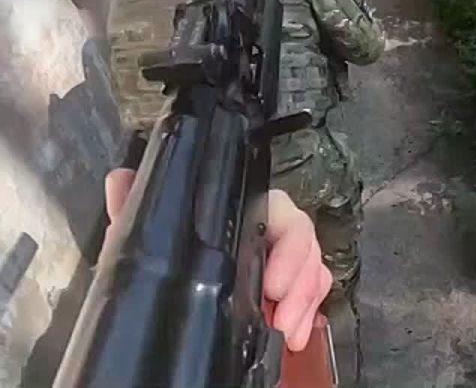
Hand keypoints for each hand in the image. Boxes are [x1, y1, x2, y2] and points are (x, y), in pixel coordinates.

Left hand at [104, 169, 331, 350]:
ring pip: (314, 267)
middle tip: (282, 316)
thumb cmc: (161, 267)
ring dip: (306, 300)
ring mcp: (281, 262)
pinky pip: (314, 290)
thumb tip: (121, 179)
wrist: (163, 320)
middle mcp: (266, 233)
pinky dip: (309, 312)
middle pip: (305, 242)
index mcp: (240, 214)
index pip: (281, 213)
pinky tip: (296, 335)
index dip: (288, 247)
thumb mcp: (146, 240)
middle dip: (301, 283)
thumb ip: (134, 210)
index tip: (272, 285)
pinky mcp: (287, 290)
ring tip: (288, 331)